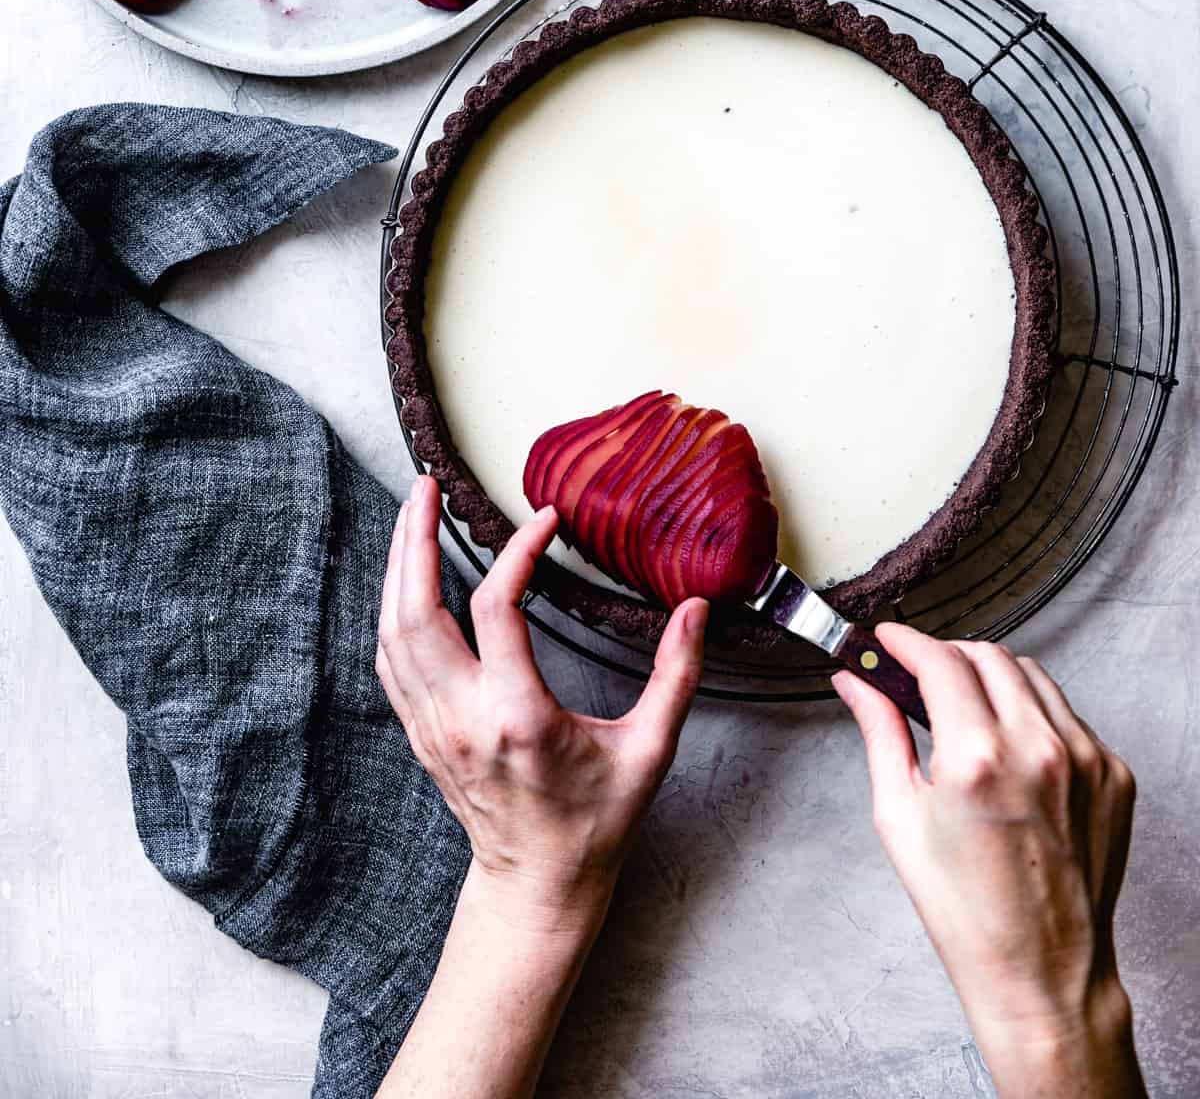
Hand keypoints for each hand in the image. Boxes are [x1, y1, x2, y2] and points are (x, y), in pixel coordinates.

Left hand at [376, 475, 707, 932]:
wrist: (539, 885)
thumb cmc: (596, 821)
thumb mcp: (649, 750)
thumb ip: (675, 675)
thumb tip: (696, 608)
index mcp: (518, 717)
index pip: (498, 608)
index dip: (518, 553)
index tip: (545, 522)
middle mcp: (462, 719)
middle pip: (416, 612)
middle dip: (413, 541)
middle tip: (425, 486)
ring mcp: (433, 728)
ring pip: (392, 633)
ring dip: (396, 568)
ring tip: (410, 516)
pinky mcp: (421, 734)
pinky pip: (391, 661)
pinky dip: (392, 611)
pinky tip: (404, 580)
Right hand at [835, 627, 1144, 1098]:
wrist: (1041, 972)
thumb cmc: (966, 912)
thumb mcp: (899, 818)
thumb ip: (879, 733)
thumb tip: (857, 683)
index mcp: (977, 758)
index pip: (940, 660)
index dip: (906, 641)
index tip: (889, 640)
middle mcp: (1038, 748)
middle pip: (988, 656)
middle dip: (947, 656)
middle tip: (919, 676)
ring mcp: (1085, 759)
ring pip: (1032, 676)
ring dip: (992, 678)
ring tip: (965, 713)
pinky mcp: (1113, 774)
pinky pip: (1066, 715)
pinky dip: (1033, 716)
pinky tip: (1009, 751)